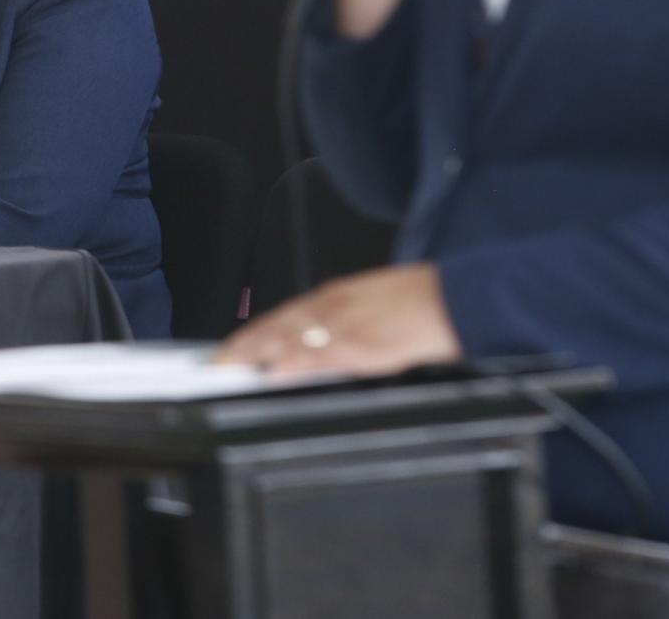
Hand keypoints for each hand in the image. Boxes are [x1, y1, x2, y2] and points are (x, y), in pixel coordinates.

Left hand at [216, 263, 461, 377]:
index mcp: (333, 297)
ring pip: (289, 339)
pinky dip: (292, 362)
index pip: (281, 317)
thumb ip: (338, 322)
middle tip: (217, 362)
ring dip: (258, 354)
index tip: (230, 348)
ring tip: (232, 368)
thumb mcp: (368, 304)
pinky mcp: (360, 346)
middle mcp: (330, 307)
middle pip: (276, 327)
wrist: (451, 299)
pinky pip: (318, 355)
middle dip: (244, 346)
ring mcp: (343, 327)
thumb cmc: (416, 301)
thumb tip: (312, 345)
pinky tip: (273, 371)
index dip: (252, 334)